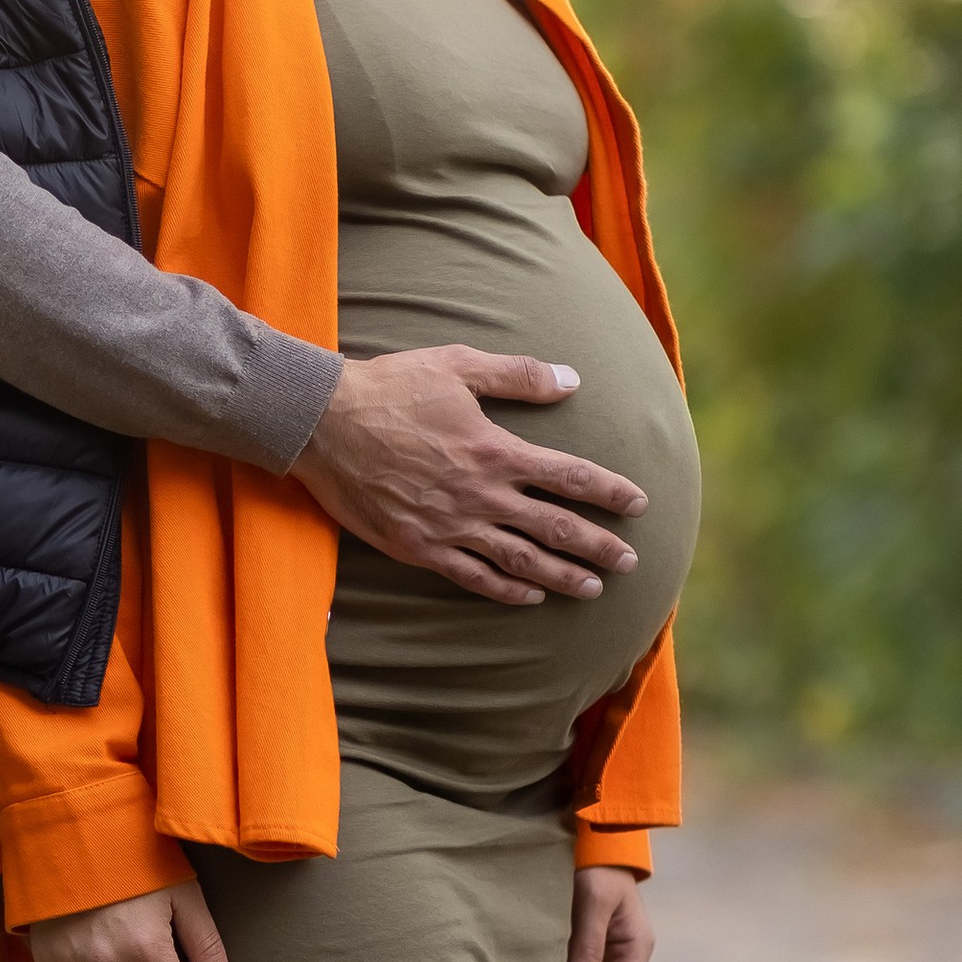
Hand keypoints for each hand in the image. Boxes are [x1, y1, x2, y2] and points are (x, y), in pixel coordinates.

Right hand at [292, 345, 646, 607]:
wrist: (324, 424)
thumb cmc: (391, 387)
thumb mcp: (458, 365)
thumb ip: (519, 375)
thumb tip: (571, 381)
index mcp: (496, 450)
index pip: (571, 477)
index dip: (610, 492)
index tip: (638, 504)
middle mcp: (481, 495)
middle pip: (556, 528)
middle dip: (599, 546)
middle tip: (631, 562)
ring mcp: (451, 526)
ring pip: (521, 561)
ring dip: (562, 577)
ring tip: (592, 588)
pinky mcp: (420, 547)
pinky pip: (473, 577)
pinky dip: (506, 590)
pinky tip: (529, 596)